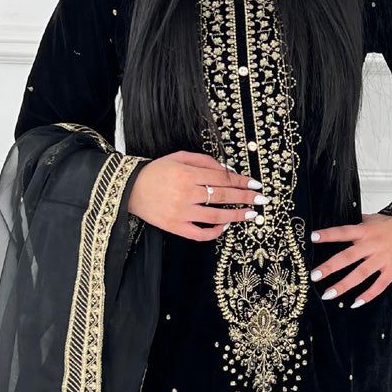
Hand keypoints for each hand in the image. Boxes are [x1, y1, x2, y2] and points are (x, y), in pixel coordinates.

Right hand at [127, 151, 269, 240]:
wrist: (130, 188)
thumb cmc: (157, 171)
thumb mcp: (179, 157)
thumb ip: (204, 161)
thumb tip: (228, 171)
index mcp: (188, 174)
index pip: (222, 178)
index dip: (242, 181)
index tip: (255, 184)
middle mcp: (186, 193)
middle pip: (223, 196)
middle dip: (245, 198)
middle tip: (261, 200)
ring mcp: (181, 212)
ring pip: (216, 216)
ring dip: (236, 216)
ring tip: (250, 215)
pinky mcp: (175, 227)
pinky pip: (200, 234)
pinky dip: (214, 232)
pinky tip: (224, 226)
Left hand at [311, 213, 391, 306]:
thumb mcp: (374, 218)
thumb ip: (357, 223)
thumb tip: (340, 222)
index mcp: (365, 231)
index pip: (343, 232)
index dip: (328, 234)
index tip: (312, 238)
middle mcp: (372, 245)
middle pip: (348, 257)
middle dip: (330, 267)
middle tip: (313, 276)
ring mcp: (383, 258)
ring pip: (360, 274)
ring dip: (343, 285)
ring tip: (327, 295)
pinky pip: (379, 285)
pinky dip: (368, 295)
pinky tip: (355, 303)